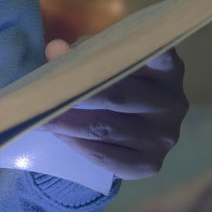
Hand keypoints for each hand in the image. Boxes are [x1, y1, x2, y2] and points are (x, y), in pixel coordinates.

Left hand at [40, 39, 187, 179]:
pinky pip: (108, 158)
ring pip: (106, 129)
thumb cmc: (113, 79)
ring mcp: (166, 136)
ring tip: (38, 116)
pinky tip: (58, 135)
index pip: (153, 54)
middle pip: (115, 96)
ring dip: (67, 123)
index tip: (84, 48)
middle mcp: (174, 102)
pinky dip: (78, 145)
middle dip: (72, 94)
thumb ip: (80, 51)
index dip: (122, 51)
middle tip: (37, 94)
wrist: (127, 124)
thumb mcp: (101, 59)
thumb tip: (55, 50)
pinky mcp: (152, 163)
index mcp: (167, 67)